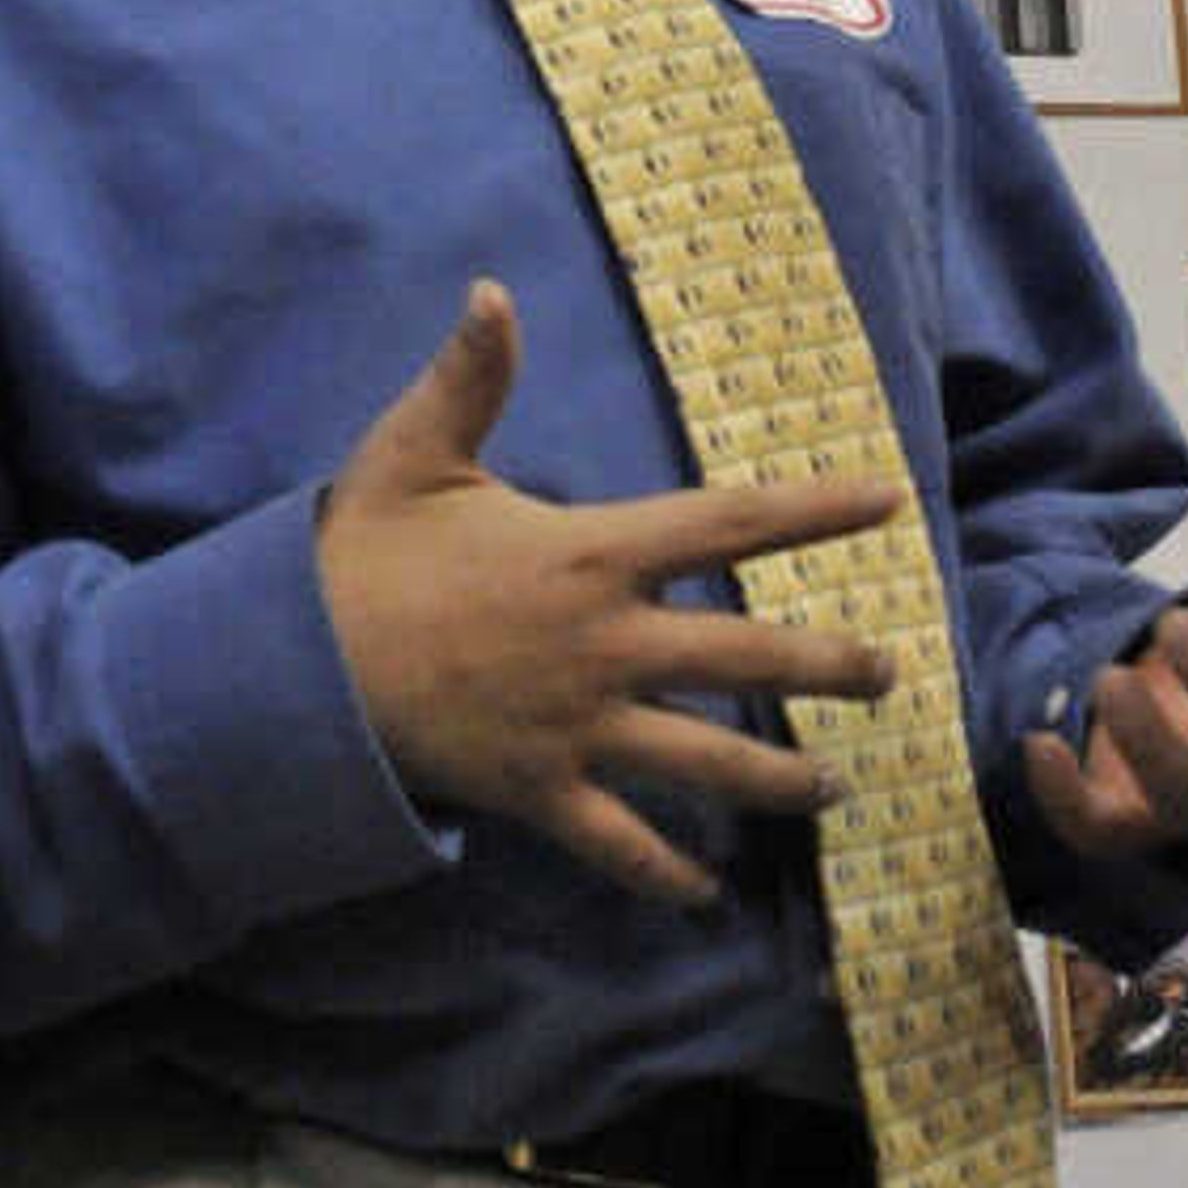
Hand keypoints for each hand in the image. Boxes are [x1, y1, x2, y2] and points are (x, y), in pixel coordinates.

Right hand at [318, 279, 897, 913]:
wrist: (298, 664)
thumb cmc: (363, 552)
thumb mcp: (413, 450)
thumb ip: (470, 376)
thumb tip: (491, 292)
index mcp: (591, 554)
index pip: (730, 523)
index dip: (815, 511)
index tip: (887, 503)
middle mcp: (605, 644)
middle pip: (750, 655)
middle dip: (832, 666)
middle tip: (889, 674)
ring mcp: (579, 726)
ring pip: (709, 762)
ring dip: (781, 778)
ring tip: (833, 789)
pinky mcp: (541, 790)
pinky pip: (620, 842)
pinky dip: (664, 873)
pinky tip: (702, 895)